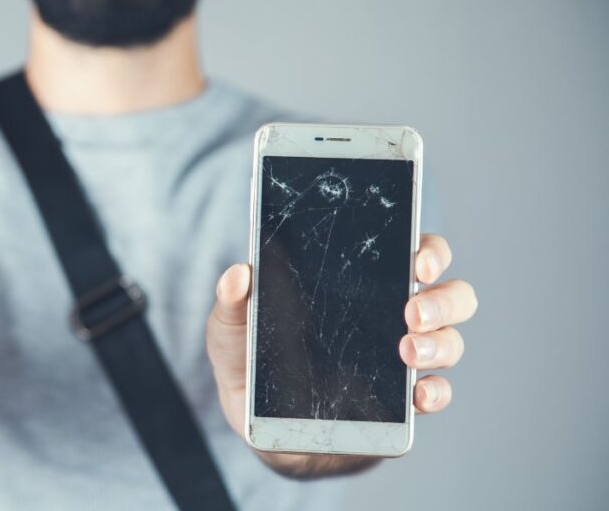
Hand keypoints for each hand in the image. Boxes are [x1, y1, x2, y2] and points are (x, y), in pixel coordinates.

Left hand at [205, 234, 476, 478]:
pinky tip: (420, 396)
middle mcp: (393, 319)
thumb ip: (232, 302)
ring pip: (449, 343)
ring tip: (409, 351)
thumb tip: (237, 276)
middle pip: (449, 297)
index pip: (415, 255)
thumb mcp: (231, 330)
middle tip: (413, 311)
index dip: (429, 252)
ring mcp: (402, 362)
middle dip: (442, 300)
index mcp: (362, 286)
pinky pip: (435, 396)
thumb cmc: (251, 363)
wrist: (256, 427)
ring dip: (440, 345)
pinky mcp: (399, 406)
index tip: (418, 261)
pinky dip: (436, 394)